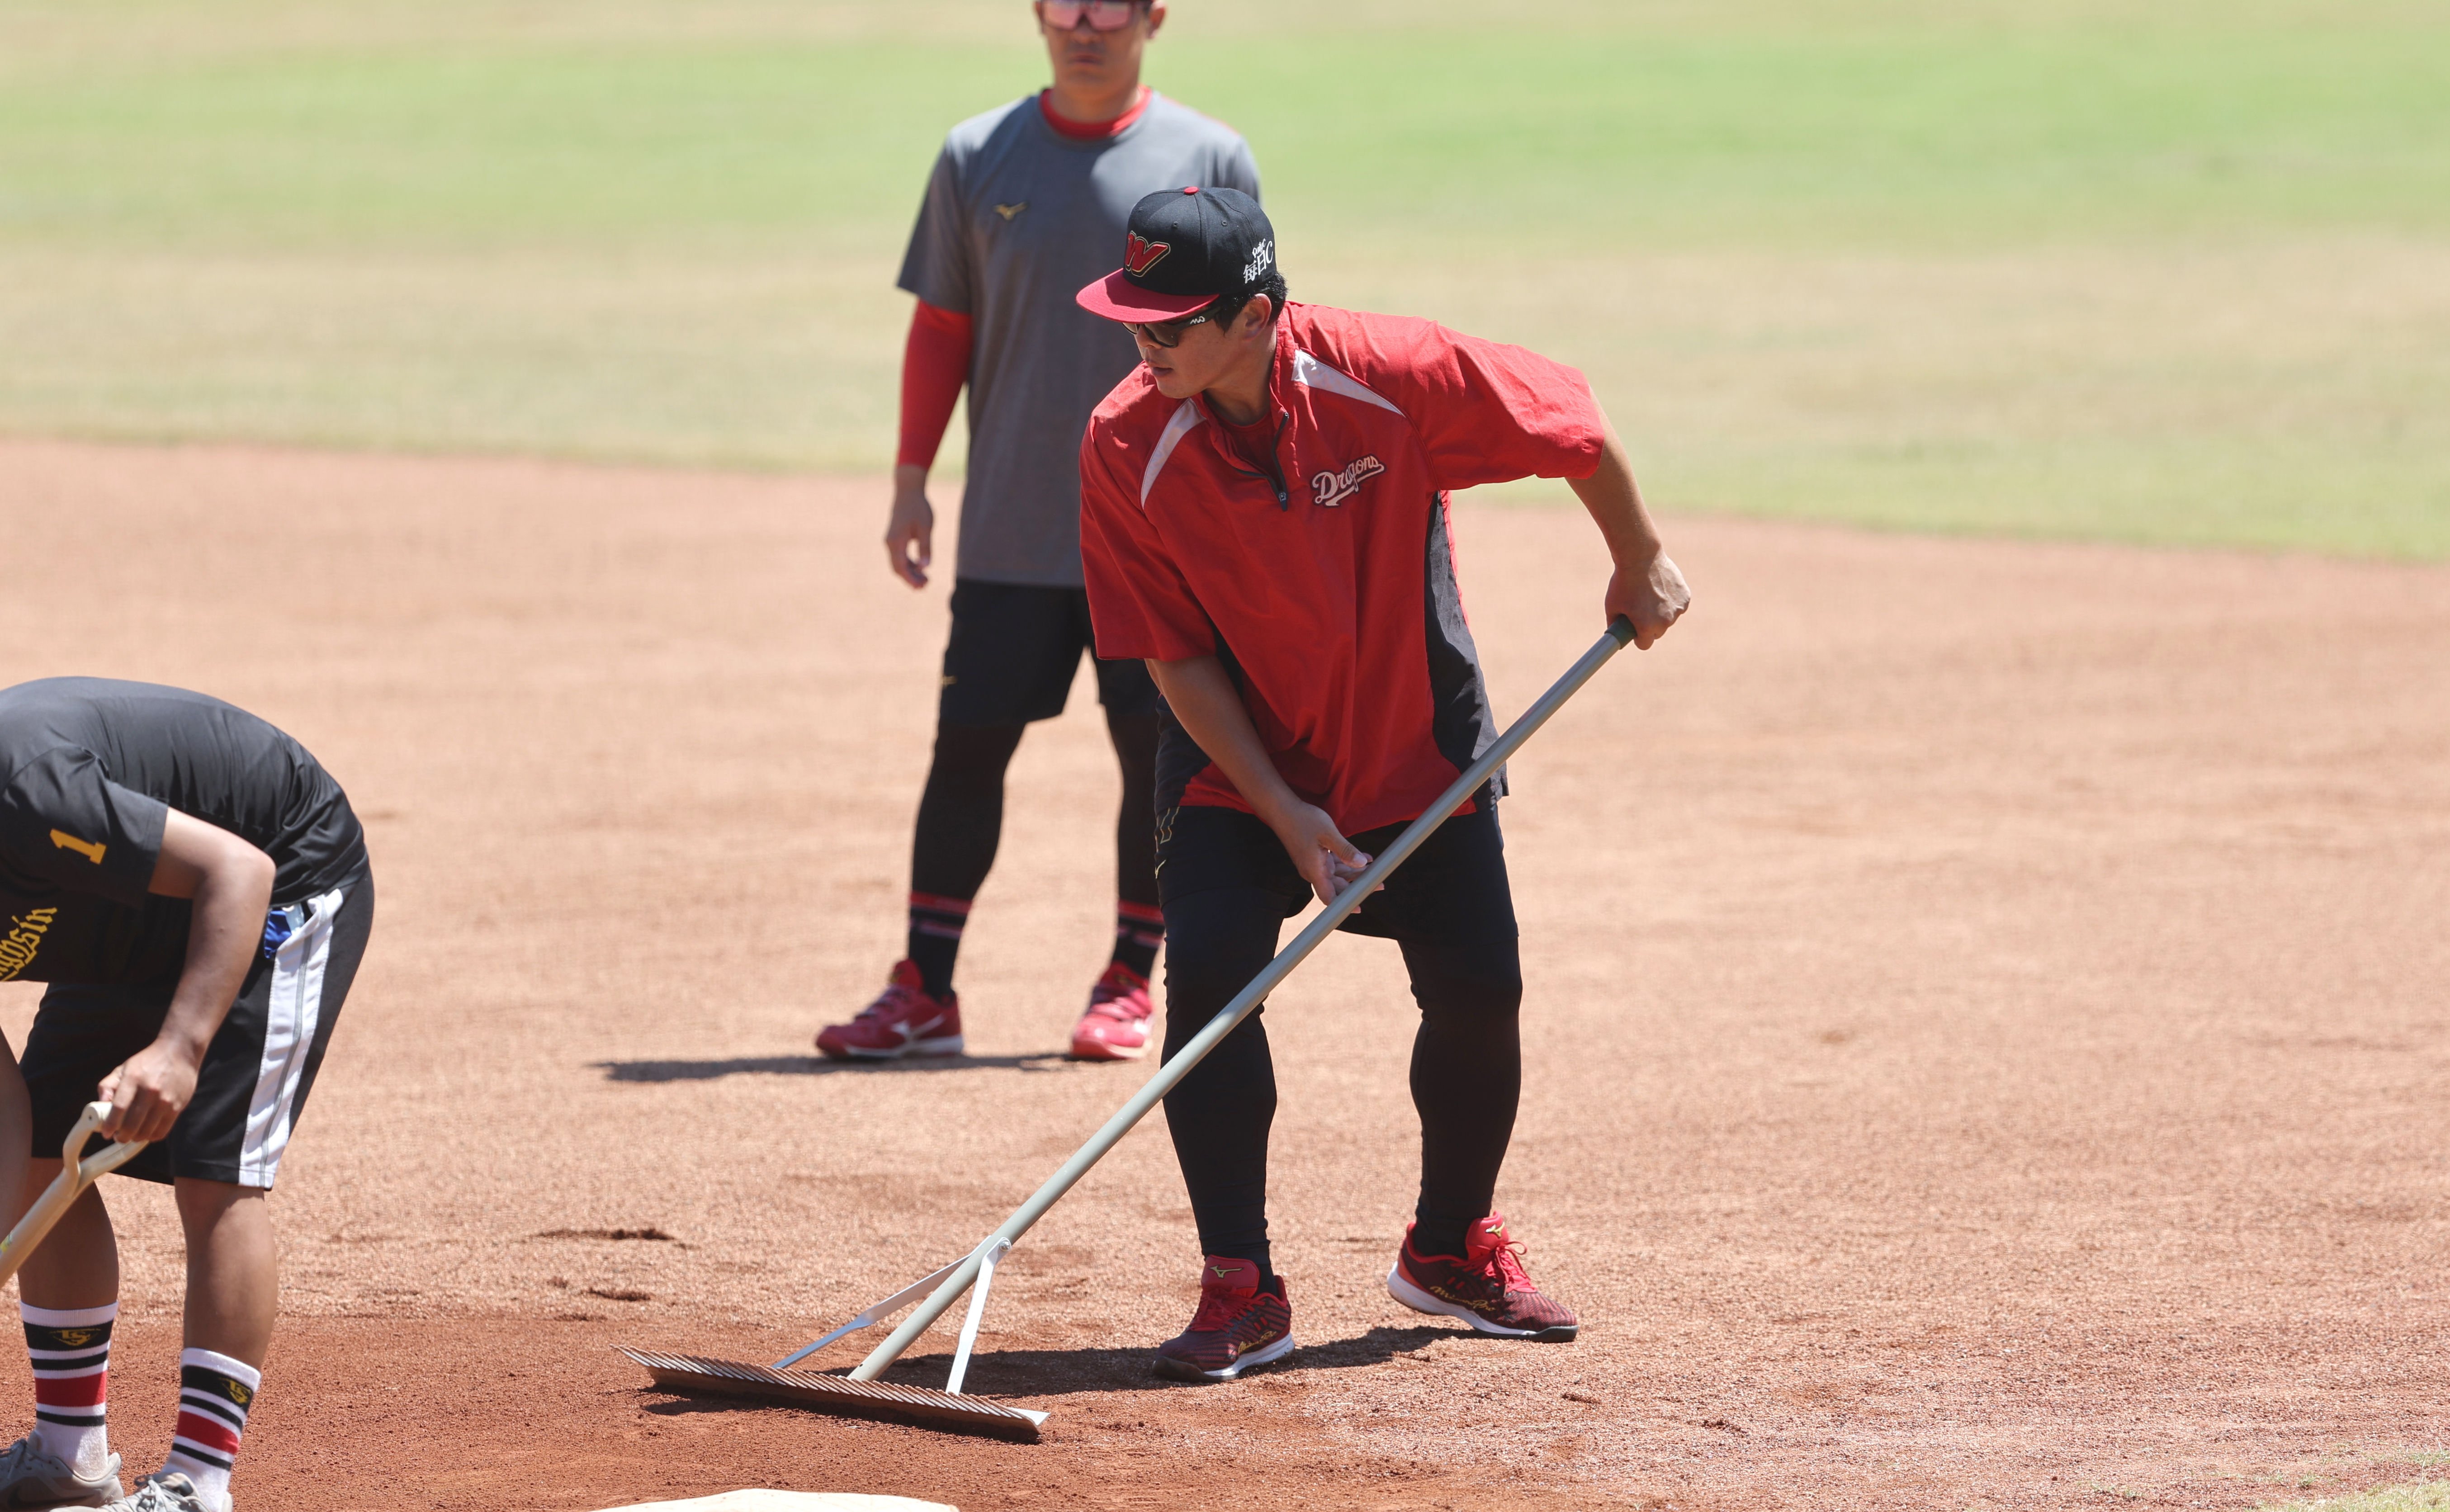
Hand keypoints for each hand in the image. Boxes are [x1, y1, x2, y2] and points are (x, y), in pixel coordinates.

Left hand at [97, 1038, 203, 1142]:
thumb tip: (100, 1105)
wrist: (181, 1051)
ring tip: (133, 1136)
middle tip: (119, 1137)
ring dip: (137, 1138)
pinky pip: (163, 1130)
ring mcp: (166, 1099)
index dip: (110, 1125)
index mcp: (133, 1079)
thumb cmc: (149, 1061)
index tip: (106, 1133)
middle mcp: (150, 1090)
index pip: (118, 1108)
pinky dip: (152, 1136)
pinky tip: (148, 1133)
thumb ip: (107, 1085)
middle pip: (132, 1124)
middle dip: (122, 1136)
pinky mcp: (179, 1106)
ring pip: (147, 1131)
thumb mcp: (124, 1068)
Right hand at [885, 465, 935, 588]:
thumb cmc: (918, 507)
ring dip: (910, 572)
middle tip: (925, 586)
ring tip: (925, 579)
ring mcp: (891, 540)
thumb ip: (925, 547)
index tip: (922, 586)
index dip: (911, 579)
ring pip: (898, 563)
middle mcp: (890, 542)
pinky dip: (909, 563)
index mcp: (896, 541)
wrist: (908, 490)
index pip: (901, 567)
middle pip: (897, 568)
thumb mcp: (925, 527)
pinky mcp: (895, 537)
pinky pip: (899, 555)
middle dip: (910, 578)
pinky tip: (920, 567)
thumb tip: (925, 567)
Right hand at [1266, 801, 1374, 905]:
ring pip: (1338, 874)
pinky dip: (1348, 861)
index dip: (1343, 905)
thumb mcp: (1328, 834)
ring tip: (1375, 870)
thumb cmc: (1302, 820)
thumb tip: (1362, 863)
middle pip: (1338, 886)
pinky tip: (1363, 858)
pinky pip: (1334, 863)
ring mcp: (1314, 864)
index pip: (1329, 897)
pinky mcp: (1315, 856)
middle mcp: (1313, 871)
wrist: (1283, 810)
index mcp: (1314, 870)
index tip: (1358, 908)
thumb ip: (1345, 850)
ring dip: (1355, 872)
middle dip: (1358, 885)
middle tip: (1378, 884)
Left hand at [1606, 551, 1690, 648]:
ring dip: (1661, 612)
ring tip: (1649, 594)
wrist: (1640, 557)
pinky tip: (1660, 587)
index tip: (1634, 629)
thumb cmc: (1623, 582)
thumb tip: (1615, 636)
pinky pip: (1677, 605)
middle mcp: (1665, 621)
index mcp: (1646, 627)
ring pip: (1669, 618)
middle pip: (1657, 632)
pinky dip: (1671, 600)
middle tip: (1640, 609)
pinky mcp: (1685, 597)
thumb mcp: (1611, 605)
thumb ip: (1614, 624)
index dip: (1637, 637)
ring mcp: (1677, 609)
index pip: (1644, 644)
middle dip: (1649, 625)